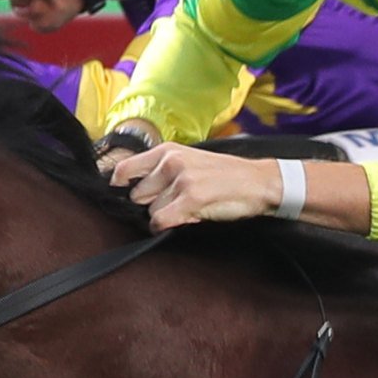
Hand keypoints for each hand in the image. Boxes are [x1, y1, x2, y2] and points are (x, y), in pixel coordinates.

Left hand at [99, 138, 284, 230]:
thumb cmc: (224, 175)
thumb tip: (134, 191)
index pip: (123, 169)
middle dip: (150, 204)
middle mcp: (170, 161)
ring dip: (164, 215)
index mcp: (167, 150)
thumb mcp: (189, 162)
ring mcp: (181, 179)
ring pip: (151, 210)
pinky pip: (161, 220)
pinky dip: (166, 226)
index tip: (122, 196)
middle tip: (172, 204)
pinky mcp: (191, 197)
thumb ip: (161, 172)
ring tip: (187, 208)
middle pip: (137, 195)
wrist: (258, 182)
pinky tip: (185, 218)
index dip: (120, 187)